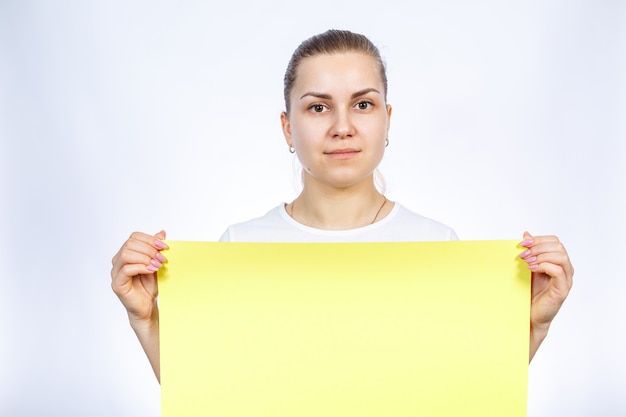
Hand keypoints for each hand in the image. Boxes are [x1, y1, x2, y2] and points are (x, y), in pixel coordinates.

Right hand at [111, 230, 167, 323]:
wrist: (147, 307)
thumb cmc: (149, 286)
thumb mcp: (156, 263)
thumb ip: (156, 249)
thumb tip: (162, 232)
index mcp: (126, 253)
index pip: (134, 237)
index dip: (150, 239)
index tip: (164, 247)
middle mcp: (118, 261)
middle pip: (130, 244)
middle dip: (149, 249)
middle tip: (162, 258)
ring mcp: (115, 272)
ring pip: (126, 254)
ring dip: (145, 257)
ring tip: (157, 265)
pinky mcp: (117, 283)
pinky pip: (126, 269)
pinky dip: (141, 267)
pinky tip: (151, 270)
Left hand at [519, 231, 573, 360]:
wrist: (529, 315)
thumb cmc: (530, 292)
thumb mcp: (528, 267)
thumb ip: (530, 251)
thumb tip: (526, 234)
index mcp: (558, 262)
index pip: (555, 241)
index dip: (538, 239)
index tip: (522, 243)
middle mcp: (566, 269)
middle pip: (558, 247)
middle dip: (538, 247)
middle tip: (523, 254)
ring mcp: (566, 280)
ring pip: (561, 257)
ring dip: (541, 256)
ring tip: (527, 262)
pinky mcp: (562, 290)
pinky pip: (558, 271)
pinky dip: (544, 266)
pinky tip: (532, 269)